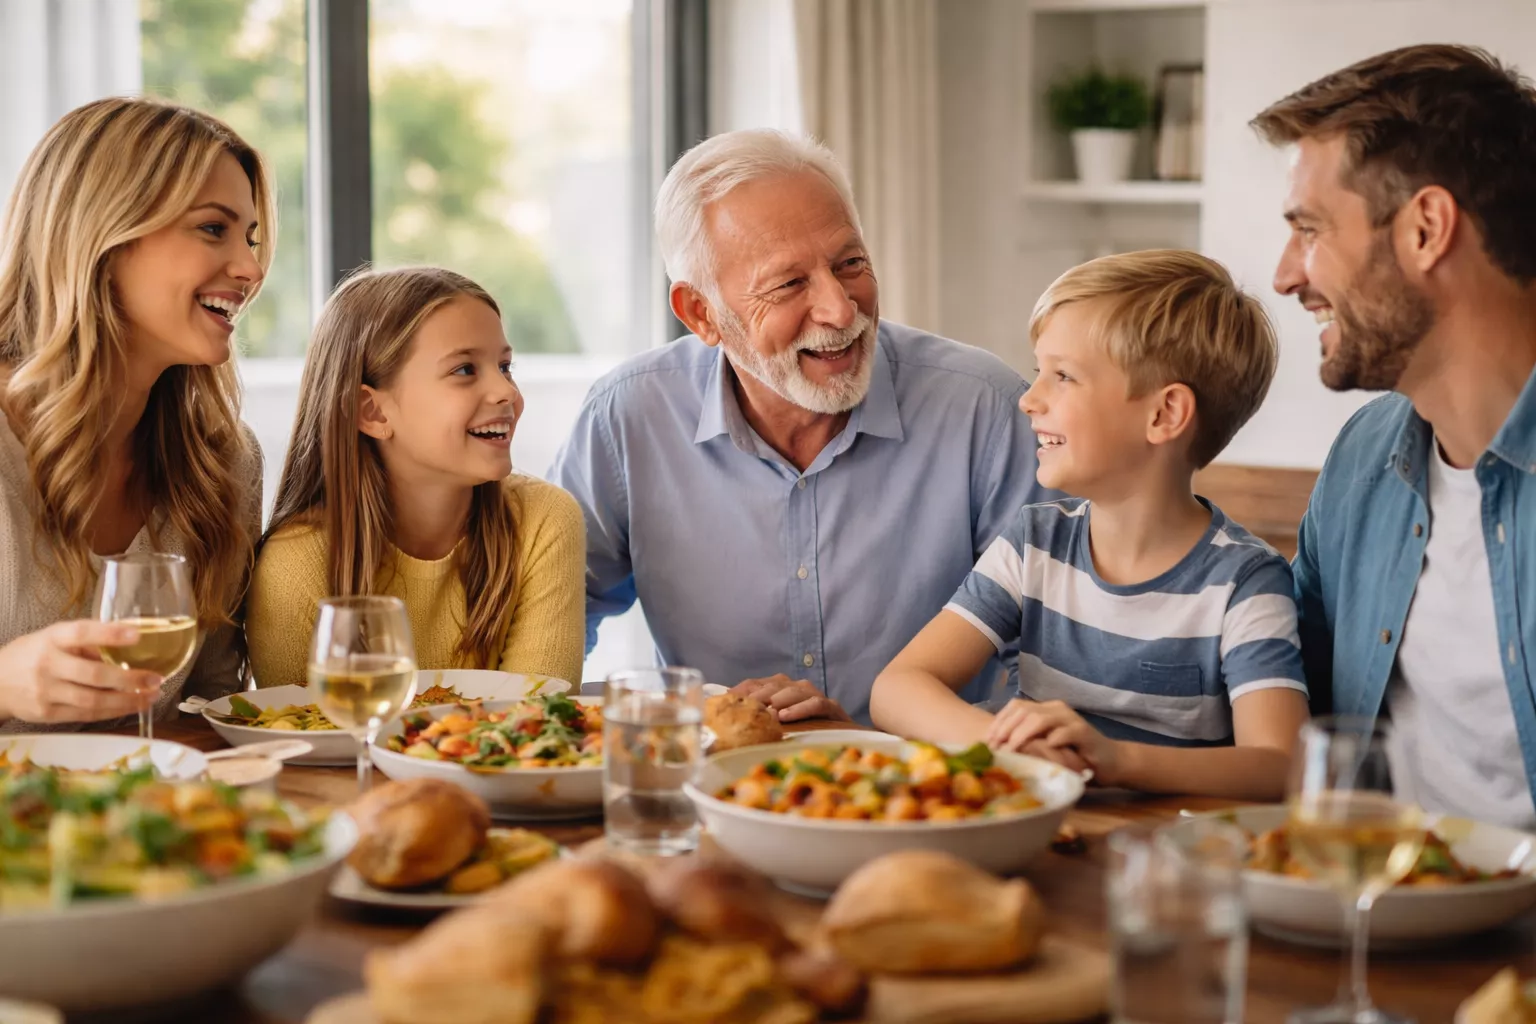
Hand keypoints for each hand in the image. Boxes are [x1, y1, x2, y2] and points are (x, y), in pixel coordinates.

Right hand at [0, 620, 163, 724]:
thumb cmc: (34, 654)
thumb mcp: (53, 637)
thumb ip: (85, 640)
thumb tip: (130, 641)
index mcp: (52, 639)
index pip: (81, 633)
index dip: (109, 634)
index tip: (136, 635)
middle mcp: (48, 664)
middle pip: (94, 675)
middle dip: (130, 679)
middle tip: (156, 679)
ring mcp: (46, 692)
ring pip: (92, 701)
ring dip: (127, 701)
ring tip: (151, 696)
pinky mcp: (46, 713)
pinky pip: (85, 715)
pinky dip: (112, 713)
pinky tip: (130, 707)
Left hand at [731, 674, 850, 723]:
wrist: (846, 741)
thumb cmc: (807, 734)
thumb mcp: (777, 727)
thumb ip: (758, 721)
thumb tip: (729, 720)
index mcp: (782, 689)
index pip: (757, 683)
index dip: (742, 689)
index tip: (726, 698)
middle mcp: (798, 688)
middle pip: (775, 685)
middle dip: (759, 694)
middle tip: (746, 706)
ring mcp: (816, 696)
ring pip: (795, 691)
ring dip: (779, 699)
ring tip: (767, 711)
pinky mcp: (832, 708)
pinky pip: (816, 703)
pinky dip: (800, 709)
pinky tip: (786, 716)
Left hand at [986, 699, 1112, 780]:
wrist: (1110, 762)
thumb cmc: (1073, 756)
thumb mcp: (1045, 748)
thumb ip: (1027, 742)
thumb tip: (995, 748)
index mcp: (1045, 710)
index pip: (1015, 706)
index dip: (999, 722)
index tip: (986, 740)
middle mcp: (1056, 709)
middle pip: (1024, 711)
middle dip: (1005, 729)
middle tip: (994, 748)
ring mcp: (1071, 719)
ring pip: (1040, 719)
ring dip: (1022, 734)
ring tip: (1011, 750)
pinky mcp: (1084, 733)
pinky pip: (1064, 733)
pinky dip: (1051, 741)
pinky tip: (1041, 752)